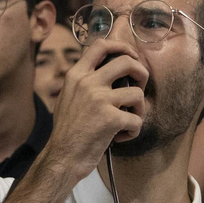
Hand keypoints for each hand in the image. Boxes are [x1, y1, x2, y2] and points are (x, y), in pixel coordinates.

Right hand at [41, 38, 146, 179]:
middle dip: (141, 73)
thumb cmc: (67, 131)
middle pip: (127, 61)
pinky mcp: (111, 118)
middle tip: (140, 87)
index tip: (132, 55)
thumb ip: (85, 82)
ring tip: (128, 120)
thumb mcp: (68, 97)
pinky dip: (133, 131)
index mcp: (76, 75)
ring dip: (139, 109)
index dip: (121, 46)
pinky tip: (121, 137)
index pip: (101, 45)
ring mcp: (100, 99)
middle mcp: (87, 82)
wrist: (62, 157)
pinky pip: (136, 120)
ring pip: (137, 93)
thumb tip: (109, 71)